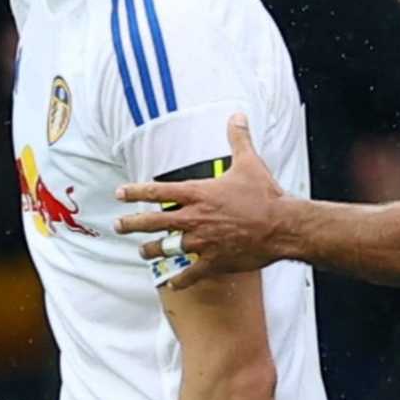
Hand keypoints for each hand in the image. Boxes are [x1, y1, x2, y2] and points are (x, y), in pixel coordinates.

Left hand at [114, 114, 290, 288]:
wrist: (282, 226)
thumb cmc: (265, 195)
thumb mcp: (249, 162)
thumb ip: (238, 138)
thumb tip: (236, 116)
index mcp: (199, 193)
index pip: (158, 191)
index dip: (135, 192)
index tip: (120, 193)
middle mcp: (194, 218)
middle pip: (153, 222)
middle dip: (131, 224)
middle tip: (118, 225)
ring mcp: (202, 242)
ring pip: (166, 249)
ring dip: (151, 250)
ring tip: (142, 251)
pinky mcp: (214, 262)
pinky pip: (190, 274)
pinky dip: (180, 280)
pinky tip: (172, 284)